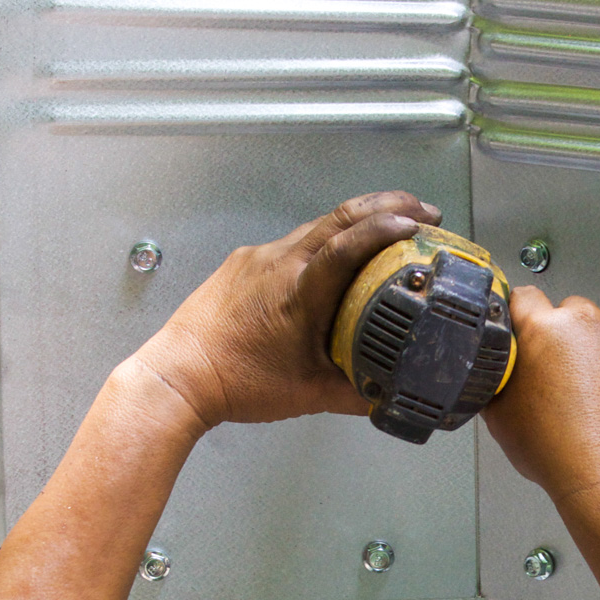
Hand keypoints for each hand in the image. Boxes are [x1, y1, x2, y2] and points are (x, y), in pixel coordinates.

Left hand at [136, 191, 440, 427]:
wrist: (178, 375)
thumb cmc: (232, 381)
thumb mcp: (308, 394)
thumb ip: (355, 393)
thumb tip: (387, 394)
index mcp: (299, 291)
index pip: (349, 243)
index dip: (387, 228)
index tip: (417, 223)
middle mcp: (278, 263)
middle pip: (340, 216)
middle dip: (387, 206)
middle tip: (422, 211)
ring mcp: (258, 258)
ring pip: (316, 225)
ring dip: (356, 221)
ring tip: (386, 228)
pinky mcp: (243, 264)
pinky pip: (291, 242)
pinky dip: (323, 240)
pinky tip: (334, 257)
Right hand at [484, 285, 599, 506]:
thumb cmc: (557, 451)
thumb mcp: (500, 416)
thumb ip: (497, 378)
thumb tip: (495, 368)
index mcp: (542, 328)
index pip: (525, 298)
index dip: (524, 316)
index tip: (529, 330)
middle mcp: (586, 321)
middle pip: (572, 313)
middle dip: (568, 339)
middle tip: (567, 379)